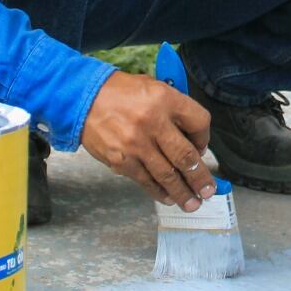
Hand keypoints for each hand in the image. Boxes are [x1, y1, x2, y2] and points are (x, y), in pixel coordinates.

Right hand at [81, 71, 215, 209]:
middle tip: (208, 190)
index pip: (199, 122)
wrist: (82, 98)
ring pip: (167, 175)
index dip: (205, 140)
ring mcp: (136, 144)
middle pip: (186, 156)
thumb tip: (192, 141)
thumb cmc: (120, 93)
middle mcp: (152, 122)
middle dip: (200, 178)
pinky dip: (159, 192)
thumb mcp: (153, 87)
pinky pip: (145, 181)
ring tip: (192, 203)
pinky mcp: (120, 160)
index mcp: (165, 99)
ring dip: (182, 192)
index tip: (203, 150)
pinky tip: (168, 197)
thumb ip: (174, 110)